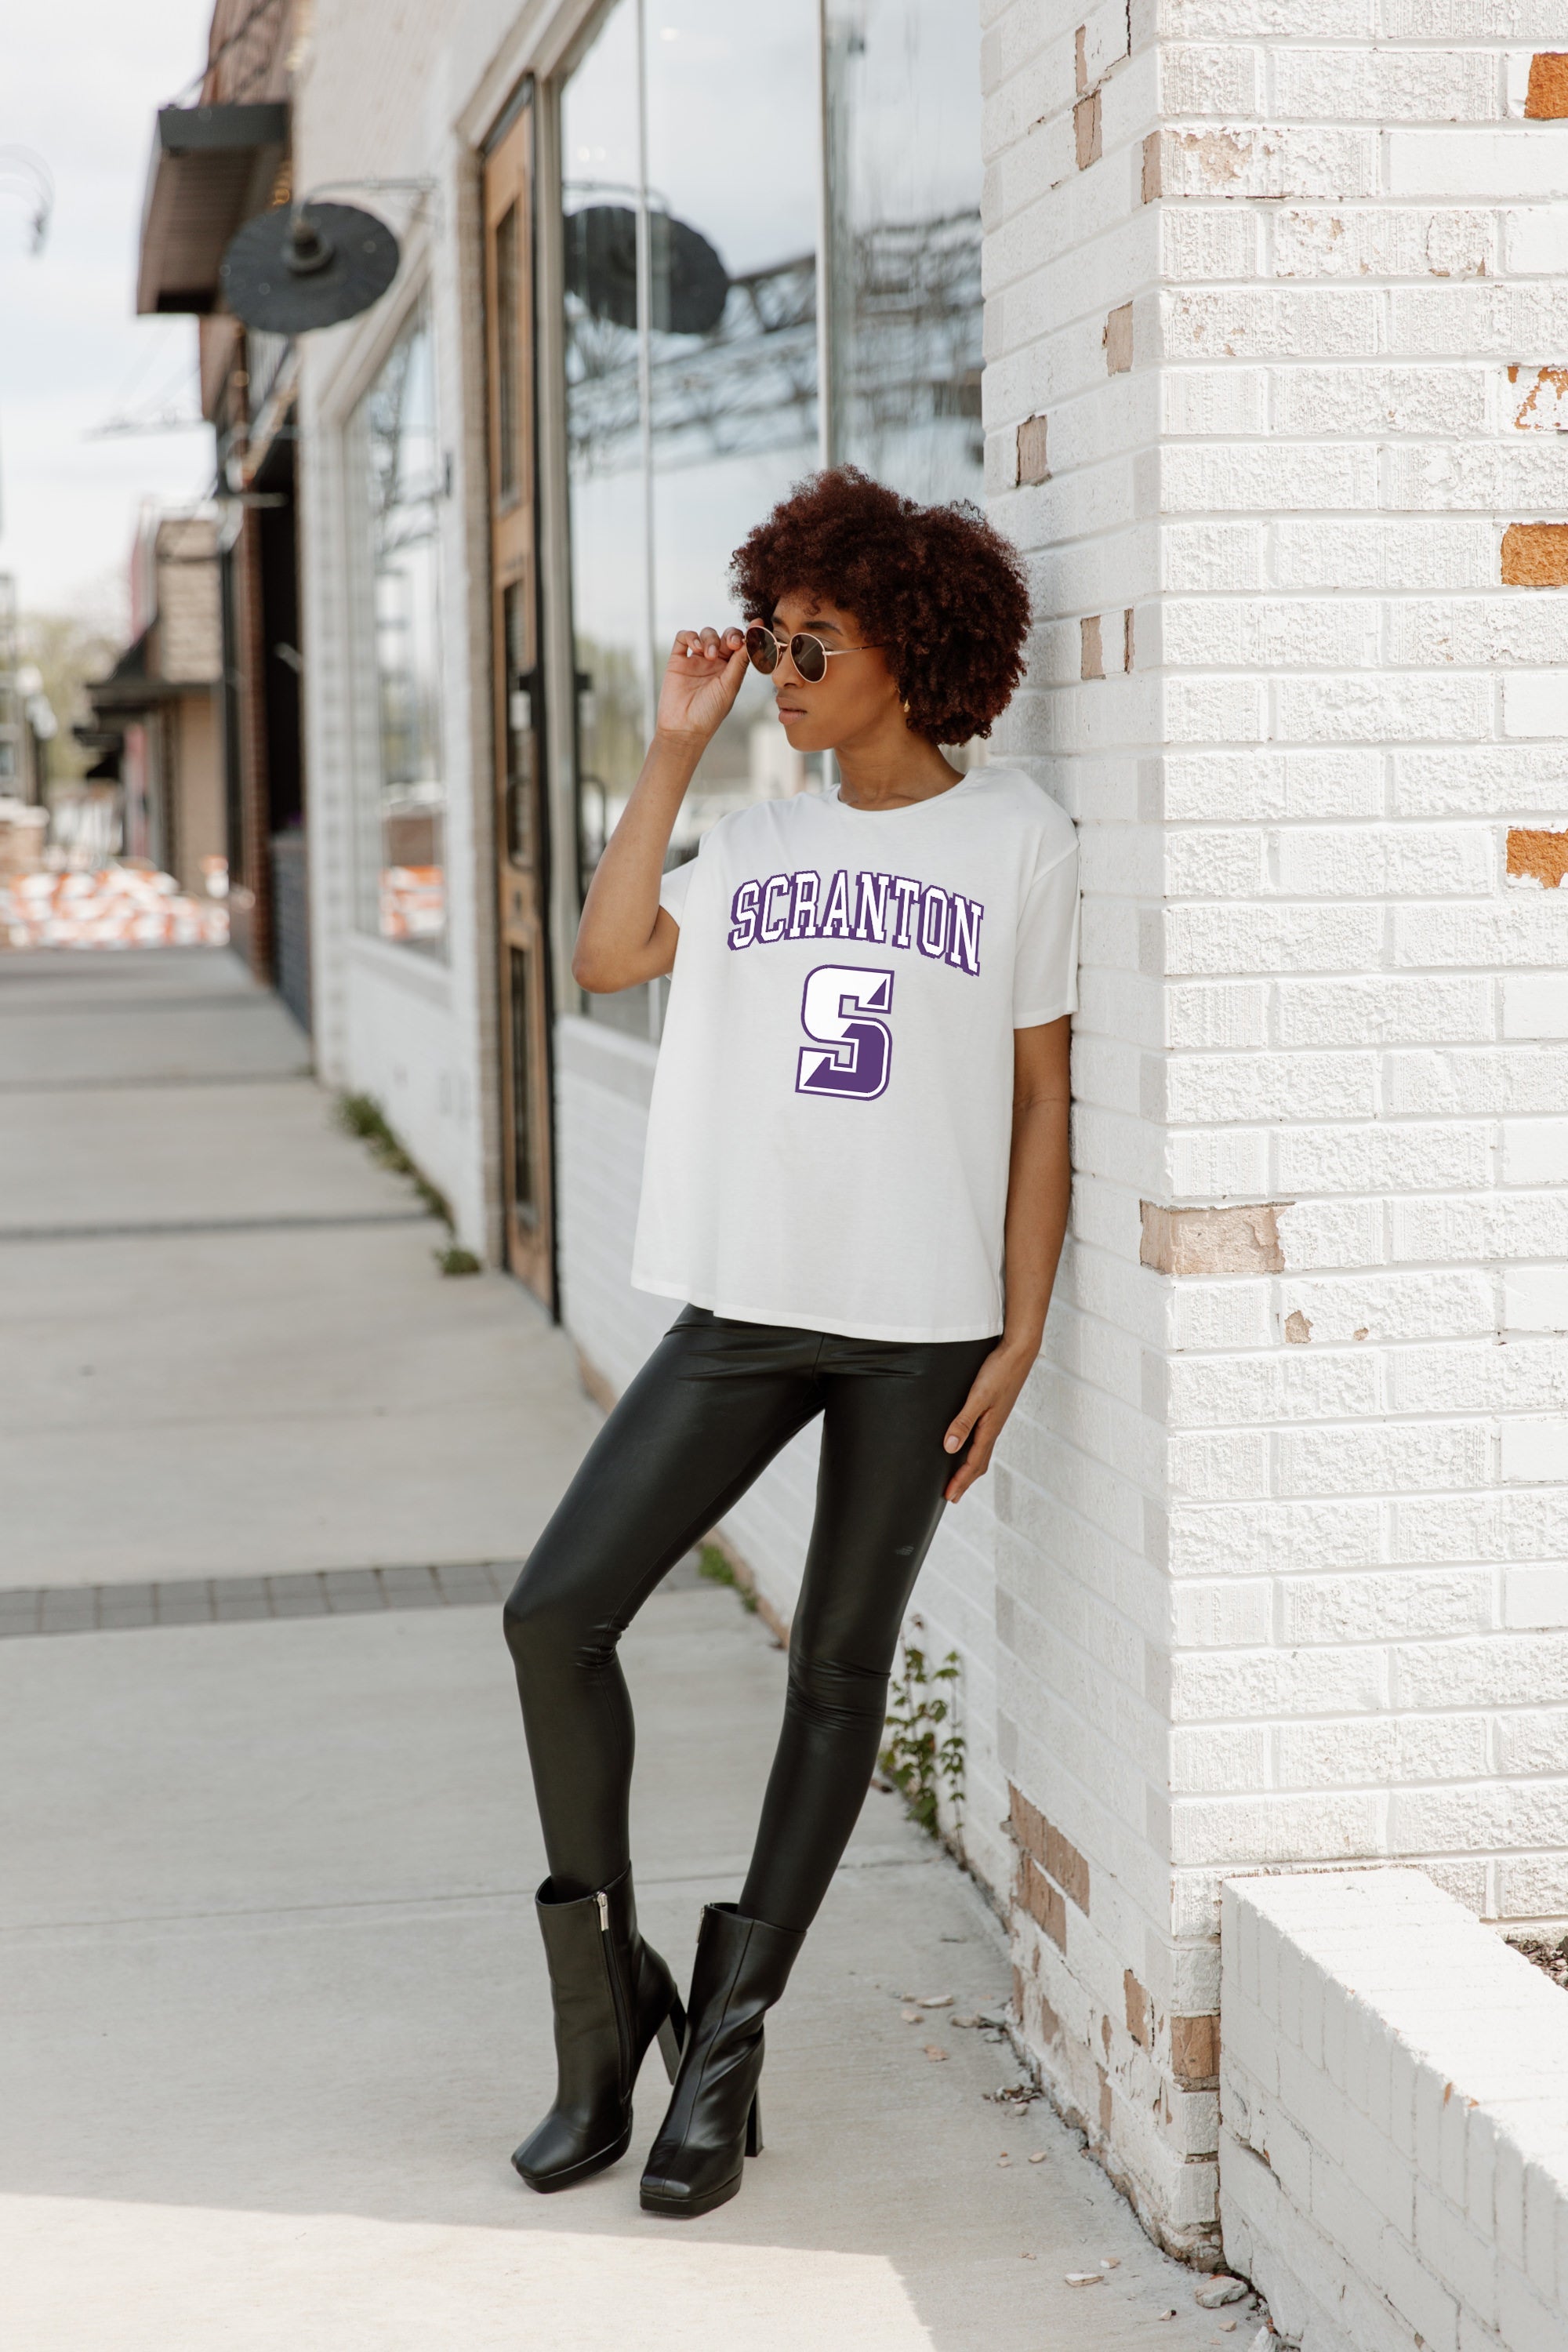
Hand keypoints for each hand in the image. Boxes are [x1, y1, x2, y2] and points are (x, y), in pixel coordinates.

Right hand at [655, 627, 747, 747]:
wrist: (683, 729)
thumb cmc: (709, 713)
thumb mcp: (729, 687)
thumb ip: (739, 662)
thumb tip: (754, 638)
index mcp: (730, 670)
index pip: (741, 647)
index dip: (749, 635)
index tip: (757, 625)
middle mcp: (714, 663)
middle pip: (725, 637)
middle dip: (730, 635)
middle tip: (732, 644)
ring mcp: (696, 660)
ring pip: (706, 634)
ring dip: (711, 639)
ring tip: (709, 655)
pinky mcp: (678, 660)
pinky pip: (684, 638)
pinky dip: (691, 636)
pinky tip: (696, 647)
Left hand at [941, 1340, 1037, 1503]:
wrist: (1019, 1352)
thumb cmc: (999, 1372)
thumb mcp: (978, 1397)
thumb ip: (963, 1421)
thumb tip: (949, 1448)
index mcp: (990, 1429)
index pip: (972, 1463)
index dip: (959, 1481)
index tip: (948, 1496)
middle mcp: (994, 1428)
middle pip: (979, 1463)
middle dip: (965, 1481)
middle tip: (952, 1496)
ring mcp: (996, 1420)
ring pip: (983, 1452)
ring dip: (970, 1468)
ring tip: (960, 1477)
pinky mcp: (995, 1410)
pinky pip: (984, 1439)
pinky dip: (975, 1451)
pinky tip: (969, 1445)